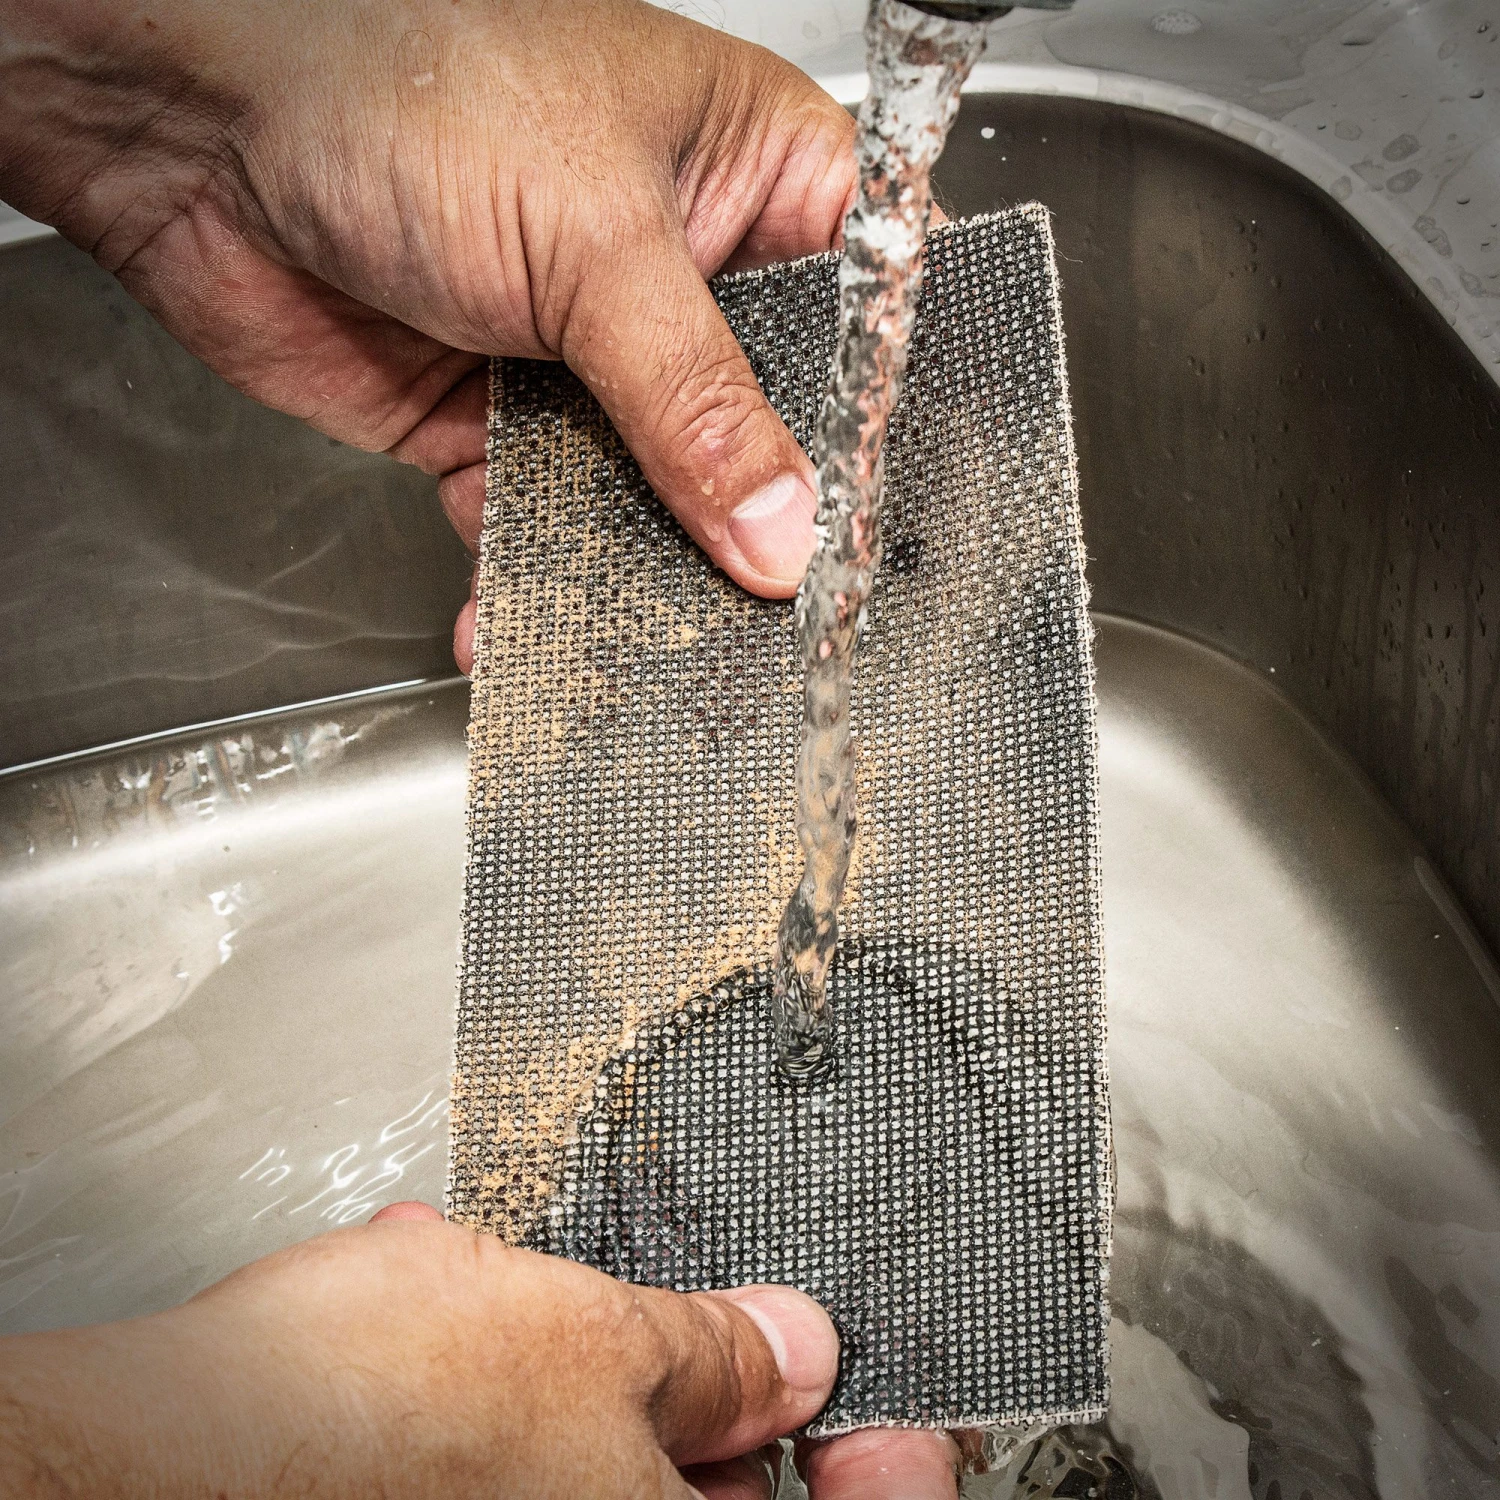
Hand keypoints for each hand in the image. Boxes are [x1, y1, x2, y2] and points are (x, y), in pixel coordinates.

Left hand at [0, 0, 858, 667]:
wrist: (198, 130)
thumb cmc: (401, 83)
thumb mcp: (594, 242)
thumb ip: (696, 402)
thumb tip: (782, 528)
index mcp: (750, 176)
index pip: (856, 317)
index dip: (868, 424)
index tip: (871, 523)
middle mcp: (679, 272)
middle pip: (761, 429)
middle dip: (753, 522)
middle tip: (769, 609)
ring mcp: (590, 353)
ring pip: (657, 494)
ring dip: (642, 570)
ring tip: (653, 644)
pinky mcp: (501, 421)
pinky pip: (546, 523)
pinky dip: (532, 580)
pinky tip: (524, 622)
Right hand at [0, 1200, 963, 1498]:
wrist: (142, 1469)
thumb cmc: (349, 1437)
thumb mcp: (581, 1339)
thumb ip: (712, 1350)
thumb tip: (792, 1347)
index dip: (894, 1465)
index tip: (889, 1412)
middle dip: (725, 1407)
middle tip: (734, 1335)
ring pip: (608, 1481)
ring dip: (599, 1384)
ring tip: (552, 1306)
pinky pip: (518, 1473)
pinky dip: (515, 1405)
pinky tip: (460, 1324)